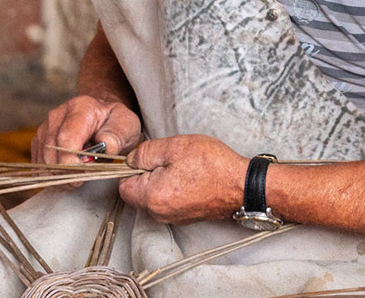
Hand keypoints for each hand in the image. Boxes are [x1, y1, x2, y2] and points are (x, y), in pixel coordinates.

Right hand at [31, 95, 140, 173]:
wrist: (101, 118)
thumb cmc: (114, 123)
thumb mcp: (126, 124)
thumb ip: (117, 134)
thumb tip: (105, 144)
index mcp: (79, 108)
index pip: (66, 138)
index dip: (71, 162)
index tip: (84, 175)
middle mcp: (56, 116)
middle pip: (51, 152)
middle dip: (66, 172)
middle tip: (84, 179)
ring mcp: (44, 129)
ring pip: (42, 161)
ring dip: (59, 176)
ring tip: (78, 176)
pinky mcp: (38, 142)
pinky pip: (39, 165)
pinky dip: (52, 176)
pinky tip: (69, 174)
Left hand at [118, 134, 247, 224]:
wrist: (242, 185)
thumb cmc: (212, 166)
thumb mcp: (174, 147)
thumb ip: (144, 153)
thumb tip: (129, 160)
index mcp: (152, 197)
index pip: (122, 185)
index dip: (130, 168)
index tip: (145, 157)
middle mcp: (159, 213)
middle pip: (137, 192)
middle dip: (146, 174)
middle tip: (168, 159)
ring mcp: (172, 218)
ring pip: (153, 196)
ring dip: (161, 181)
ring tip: (182, 167)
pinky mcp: (184, 217)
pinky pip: (168, 201)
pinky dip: (173, 189)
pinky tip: (189, 177)